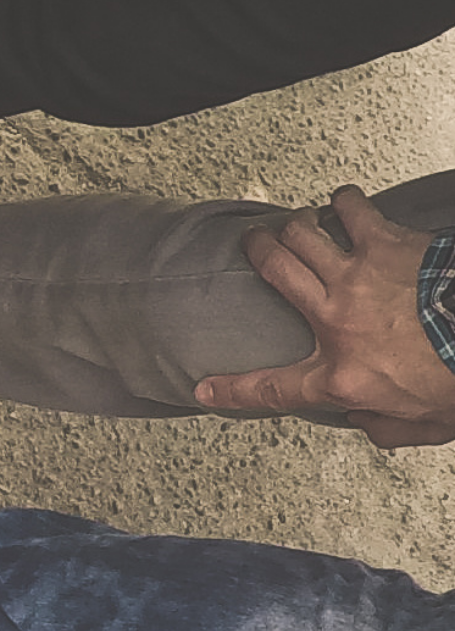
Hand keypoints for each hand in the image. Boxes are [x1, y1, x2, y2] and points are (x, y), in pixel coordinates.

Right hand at [194, 187, 454, 447]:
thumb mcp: (423, 424)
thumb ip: (387, 428)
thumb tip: (368, 425)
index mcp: (343, 375)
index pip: (272, 390)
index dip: (233, 391)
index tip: (207, 389)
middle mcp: (337, 319)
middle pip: (275, 272)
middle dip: (258, 251)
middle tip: (256, 244)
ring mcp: (359, 276)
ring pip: (303, 234)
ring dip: (297, 225)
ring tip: (300, 222)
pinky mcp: (389, 245)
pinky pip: (353, 210)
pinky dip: (345, 203)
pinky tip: (345, 203)